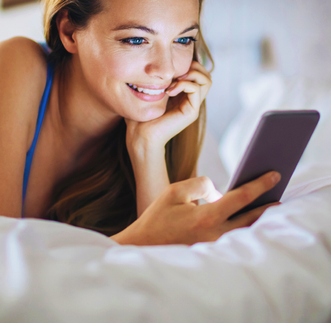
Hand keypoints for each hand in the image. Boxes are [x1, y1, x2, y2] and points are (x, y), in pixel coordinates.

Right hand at [111, 171, 280, 245]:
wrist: (144, 246)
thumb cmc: (158, 217)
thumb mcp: (175, 192)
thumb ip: (201, 184)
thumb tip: (219, 191)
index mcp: (207, 217)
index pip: (241, 197)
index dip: (259, 184)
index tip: (274, 174)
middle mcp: (216, 235)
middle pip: (251, 218)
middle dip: (268, 205)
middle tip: (280, 193)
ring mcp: (215, 246)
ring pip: (245, 230)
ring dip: (257, 217)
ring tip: (267, 205)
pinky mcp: (211, 251)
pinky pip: (233, 237)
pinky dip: (243, 226)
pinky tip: (246, 218)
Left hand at [125, 60, 211, 152]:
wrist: (140, 135)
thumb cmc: (141, 115)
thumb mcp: (150, 92)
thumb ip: (157, 80)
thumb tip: (156, 65)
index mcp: (183, 94)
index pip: (198, 72)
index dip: (188, 64)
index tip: (170, 69)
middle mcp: (191, 99)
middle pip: (206, 75)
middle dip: (193, 67)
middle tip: (175, 74)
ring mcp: (192, 106)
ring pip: (206, 80)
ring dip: (190, 74)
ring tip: (174, 81)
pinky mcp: (191, 112)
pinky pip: (196, 89)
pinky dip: (183, 84)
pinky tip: (169, 91)